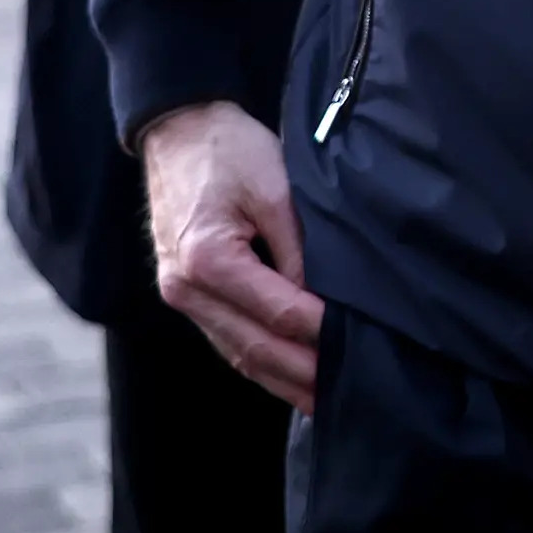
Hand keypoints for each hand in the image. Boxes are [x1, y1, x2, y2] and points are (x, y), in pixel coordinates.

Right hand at [140, 101, 319, 410]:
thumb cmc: (228, 150)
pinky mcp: (185, 294)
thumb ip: (298, 249)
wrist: (178, 131)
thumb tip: (320, 301)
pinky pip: (225, 339)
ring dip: (280, 380)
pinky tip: (286, 378)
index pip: (276, 312)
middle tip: (344, 396)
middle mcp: (186, 287)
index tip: (355, 347)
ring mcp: (180, 295)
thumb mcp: (275, 188)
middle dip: (301, 375)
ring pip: (236, 354)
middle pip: (252, 348)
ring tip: (321, 402)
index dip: (318, 333)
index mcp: (208, 258)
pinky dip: (257, 362)